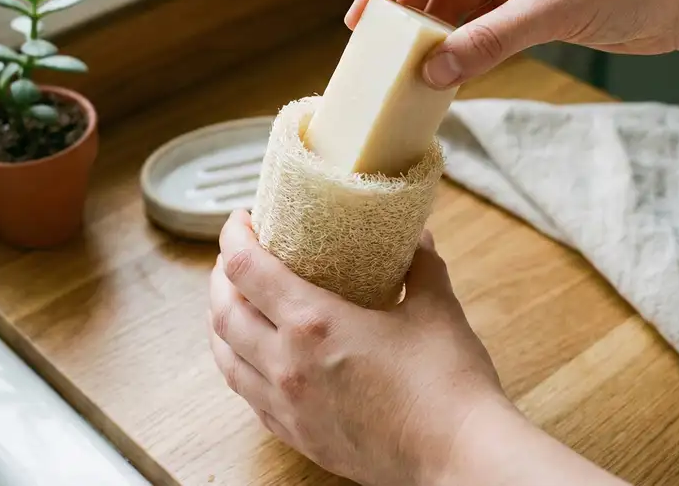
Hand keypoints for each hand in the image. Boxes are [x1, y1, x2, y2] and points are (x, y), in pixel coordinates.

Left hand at [208, 210, 506, 485]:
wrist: (458, 458)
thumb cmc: (448, 384)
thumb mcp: (436, 307)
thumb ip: (420, 265)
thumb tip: (416, 238)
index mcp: (314, 325)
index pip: (246, 269)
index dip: (234, 237)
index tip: (241, 220)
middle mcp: (287, 366)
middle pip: (223, 312)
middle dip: (220, 277)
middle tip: (236, 256)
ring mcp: (288, 407)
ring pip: (225, 359)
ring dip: (221, 323)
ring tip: (235, 302)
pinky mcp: (298, 436)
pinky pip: (248, 396)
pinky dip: (240, 366)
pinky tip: (256, 357)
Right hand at [346, 0, 678, 88]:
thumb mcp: (549, 12)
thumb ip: (488, 42)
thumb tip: (433, 72)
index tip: (360, 17)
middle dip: (405, 8)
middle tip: (376, 47)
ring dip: (433, 29)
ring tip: (406, 63)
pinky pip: (480, 19)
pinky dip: (463, 42)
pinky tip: (446, 66)